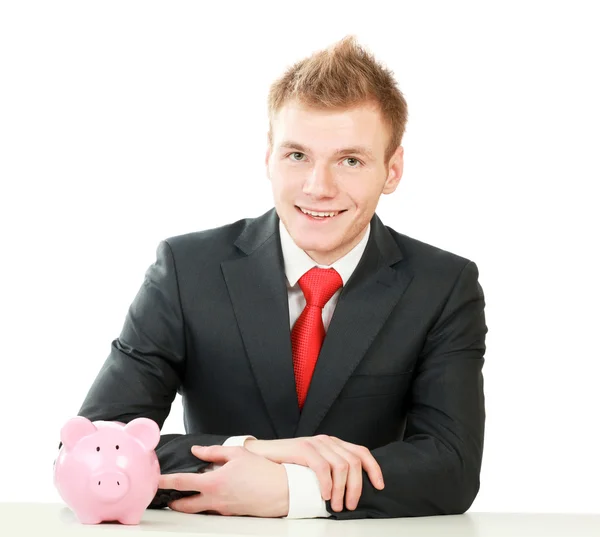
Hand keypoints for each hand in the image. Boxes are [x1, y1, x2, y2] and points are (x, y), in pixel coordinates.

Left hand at [158, 445, 288, 516]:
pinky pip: (213, 509)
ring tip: (186, 496)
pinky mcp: (231, 513)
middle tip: (166, 497)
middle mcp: (215, 499)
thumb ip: (213, 452)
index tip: (157, 481)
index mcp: (213, 482)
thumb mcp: (237, 453)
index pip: (182, 483)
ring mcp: (222, 509)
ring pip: (199, 509)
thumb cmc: (261, 471)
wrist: (281, 491)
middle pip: (185, 505)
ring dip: (189, 504)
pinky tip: (212, 493)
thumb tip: (197, 451)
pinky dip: (207, 503)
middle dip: (174, 502)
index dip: (166, 482)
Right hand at [244, 435, 383, 511]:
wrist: (263, 455)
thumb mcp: (316, 464)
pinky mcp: (303, 447)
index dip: (374, 469)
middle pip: (354, 462)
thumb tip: (350, 490)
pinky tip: (324, 495)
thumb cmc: (290, 464)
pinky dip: (327, 484)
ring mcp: (316, 443)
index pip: (361, 452)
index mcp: (334, 443)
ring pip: (341, 466)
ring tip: (337, 505)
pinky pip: (323, 467)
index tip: (379, 486)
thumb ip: (331, 469)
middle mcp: (327, 440)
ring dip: (342, 490)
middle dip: (356, 487)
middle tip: (349, 505)